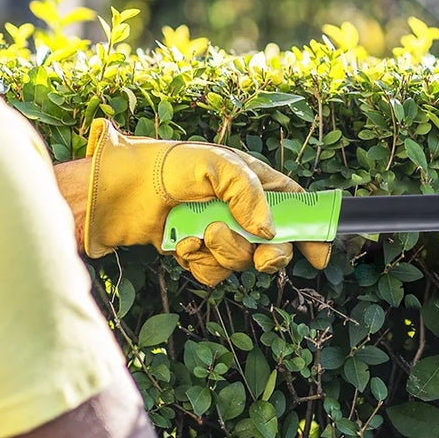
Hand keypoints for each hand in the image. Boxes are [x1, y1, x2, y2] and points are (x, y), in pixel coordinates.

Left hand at [76, 119, 332, 285]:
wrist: (119, 192)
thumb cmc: (166, 165)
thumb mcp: (215, 164)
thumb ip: (248, 193)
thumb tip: (268, 229)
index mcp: (253, 183)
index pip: (296, 208)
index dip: (312, 231)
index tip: (319, 253)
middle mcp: (240, 210)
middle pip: (275, 245)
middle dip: (270, 254)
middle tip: (261, 254)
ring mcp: (219, 233)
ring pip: (242, 262)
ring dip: (225, 251)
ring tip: (201, 231)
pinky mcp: (196, 254)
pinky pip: (213, 273)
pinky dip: (199, 262)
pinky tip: (182, 243)